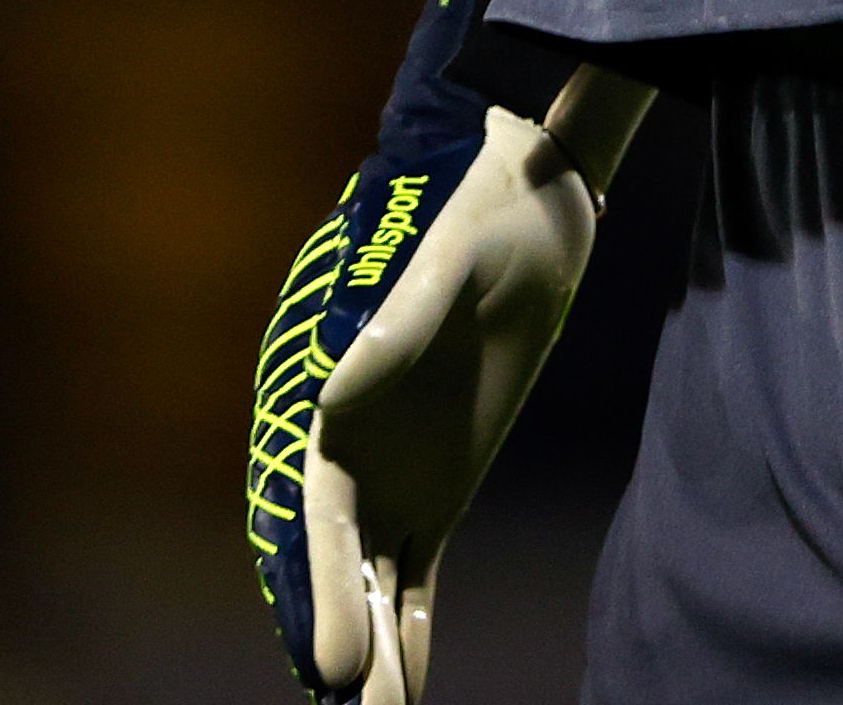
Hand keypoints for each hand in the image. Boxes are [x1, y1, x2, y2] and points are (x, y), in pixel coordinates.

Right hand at [248, 0, 645, 699]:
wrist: (526, 187)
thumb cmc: (479, 214)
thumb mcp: (443, 268)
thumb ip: (393, 334)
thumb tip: (333, 403)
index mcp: (329, 391)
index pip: (316, 510)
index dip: (317, 589)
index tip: (330, 667)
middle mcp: (347, 440)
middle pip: (331, 559)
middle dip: (335, 635)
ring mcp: (391, 466)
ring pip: (369, 579)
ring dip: (372, 649)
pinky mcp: (438, 481)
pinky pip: (415, 572)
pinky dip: (411, 631)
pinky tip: (411, 689)